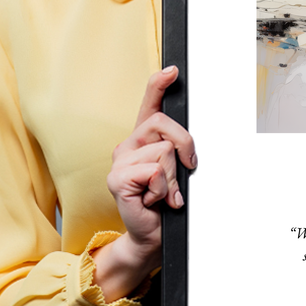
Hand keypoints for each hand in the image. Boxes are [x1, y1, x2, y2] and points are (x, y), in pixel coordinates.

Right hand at [92, 66, 196, 300]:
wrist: (153, 235)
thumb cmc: (166, 202)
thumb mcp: (177, 171)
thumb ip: (178, 151)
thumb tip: (188, 143)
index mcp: (143, 140)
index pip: (149, 104)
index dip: (159, 84)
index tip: (173, 70)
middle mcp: (128, 145)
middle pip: (164, 124)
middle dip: (185, 146)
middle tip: (185, 170)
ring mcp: (119, 161)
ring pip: (164, 151)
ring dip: (173, 177)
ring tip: (164, 193)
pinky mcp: (117, 179)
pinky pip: (154, 171)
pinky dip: (163, 189)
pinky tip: (154, 200)